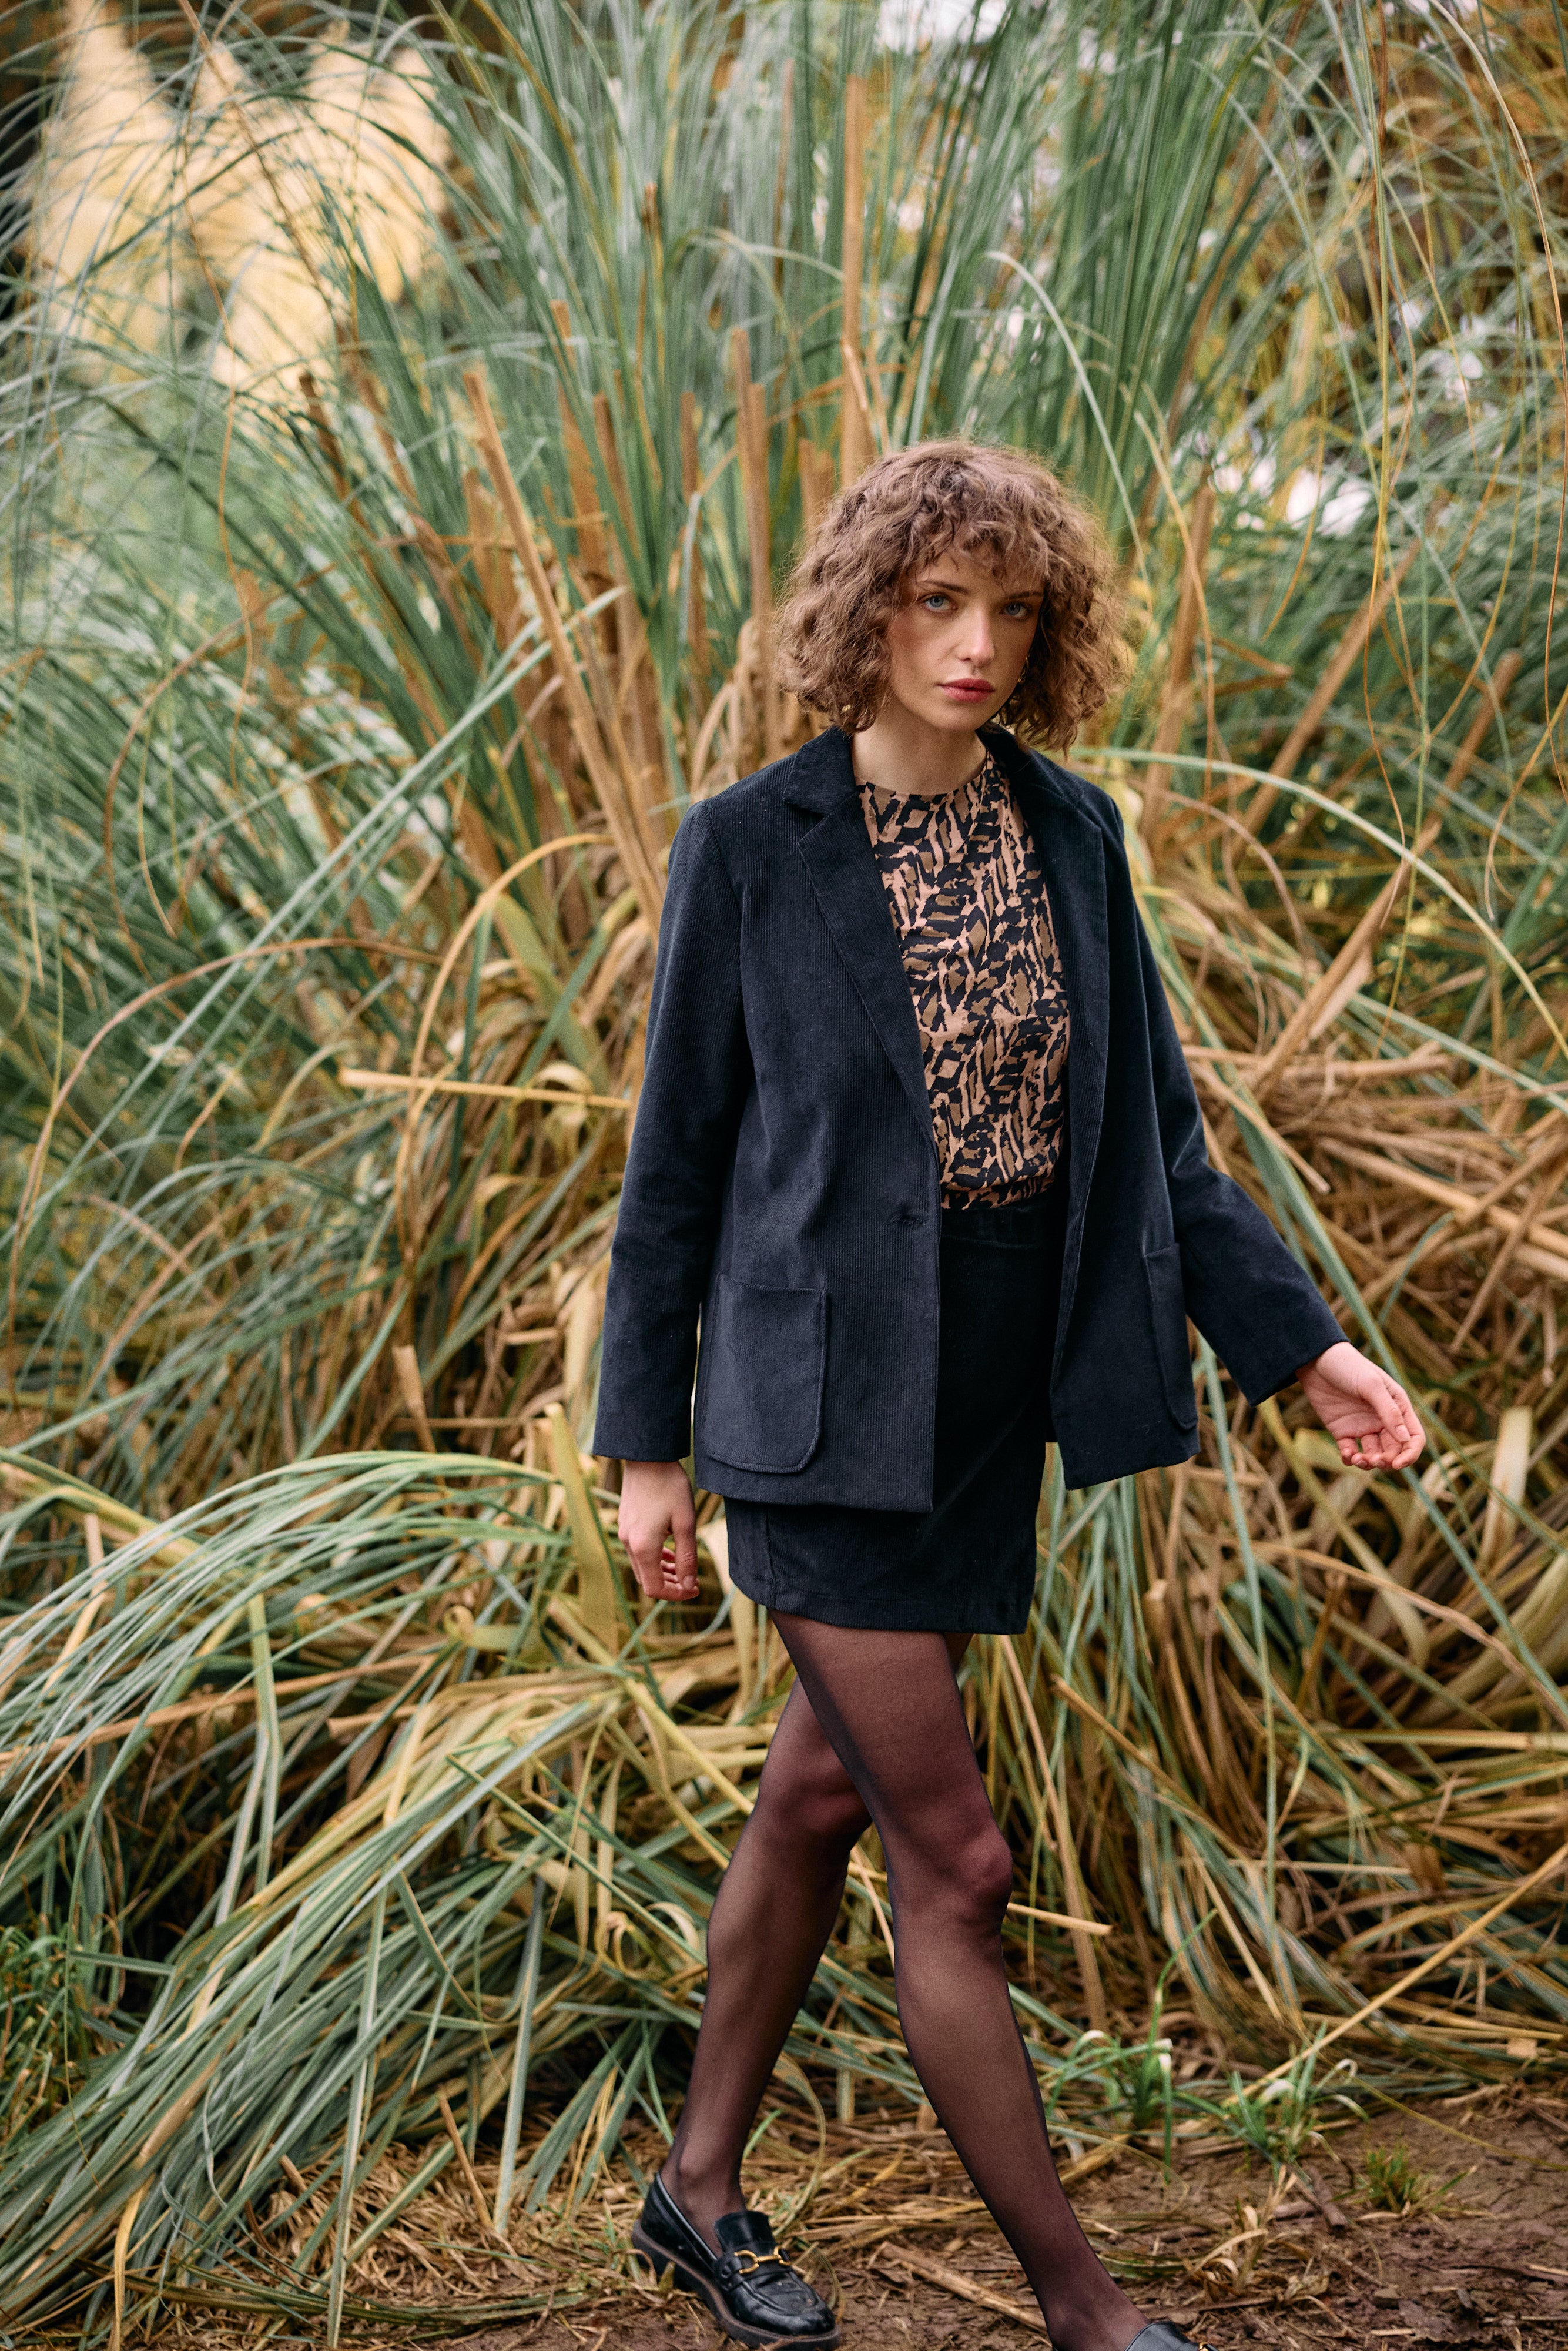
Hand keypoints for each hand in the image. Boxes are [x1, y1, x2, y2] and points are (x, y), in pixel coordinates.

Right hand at [618, 1460, 699, 1600]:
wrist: (647, 1457)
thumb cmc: (670, 1487)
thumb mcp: (685, 1523)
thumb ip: (687, 1558)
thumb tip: (689, 1586)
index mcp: (643, 1547)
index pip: (655, 1588)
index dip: (676, 1594)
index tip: (696, 1588)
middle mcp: (629, 1543)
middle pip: (647, 1581)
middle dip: (670, 1586)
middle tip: (693, 1581)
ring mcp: (625, 1533)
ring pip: (643, 1567)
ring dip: (663, 1573)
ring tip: (684, 1569)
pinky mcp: (625, 1524)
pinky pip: (639, 1552)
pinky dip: (655, 1559)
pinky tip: (670, 1553)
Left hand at [1297, 1341, 1423, 1471]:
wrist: (1315, 1360)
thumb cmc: (1349, 1366)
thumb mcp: (1371, 1386)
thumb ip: (1389, 1411)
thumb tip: (1405, 1439)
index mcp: (1398, 1407)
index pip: (1412, 1437)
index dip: (1410, 1454)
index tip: (1397, 1464)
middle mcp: (1383, 1420)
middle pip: (1393, 1450)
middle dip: (1386, 1461)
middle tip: (1373, 1460)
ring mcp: (1363, 1426)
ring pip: (1373, 1455)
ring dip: (1368, 1463)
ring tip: (1357, 1458)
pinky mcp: (1343, 1431)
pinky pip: (1351, 1452)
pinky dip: (1350, 1459)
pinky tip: (1347, 1454)